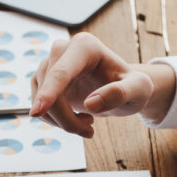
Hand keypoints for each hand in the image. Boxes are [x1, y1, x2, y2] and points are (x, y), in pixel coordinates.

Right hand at [29, 33, 175, 136]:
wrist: (120, 89)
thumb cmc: (131, 87)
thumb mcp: (139, 90)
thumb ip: (120, 94)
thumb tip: (91, 103)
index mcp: (85, 45)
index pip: (61, 72)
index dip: (48, 93)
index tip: (37, 113)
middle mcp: (61, 49)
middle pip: (49, 90)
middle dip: (66, 118)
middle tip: (89, 131)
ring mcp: (48, 64)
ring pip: (41, 101)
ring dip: (63, 122)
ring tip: (88, 123)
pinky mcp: (41, 80)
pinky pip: (39, 107)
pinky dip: (56, 121)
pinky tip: (77, 118)